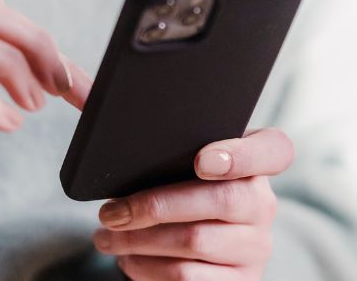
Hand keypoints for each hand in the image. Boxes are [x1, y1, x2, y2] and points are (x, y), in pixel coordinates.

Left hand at [92, 128, 293, 279]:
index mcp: (256, 164)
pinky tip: (127, 259)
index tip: (202, 161)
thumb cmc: (177, 195)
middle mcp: (263, 205)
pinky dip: (146, 268)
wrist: (195, 258)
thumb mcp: (173, 164)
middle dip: (153, 205)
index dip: (242, 154)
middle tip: (109, 212)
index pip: (274, 150)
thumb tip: (81, 94)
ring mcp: (254, 247)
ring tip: (105, 235)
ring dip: (138, 240)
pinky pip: (188, 277)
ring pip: (194, 241)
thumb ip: (148, 134)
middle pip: (219, 199)